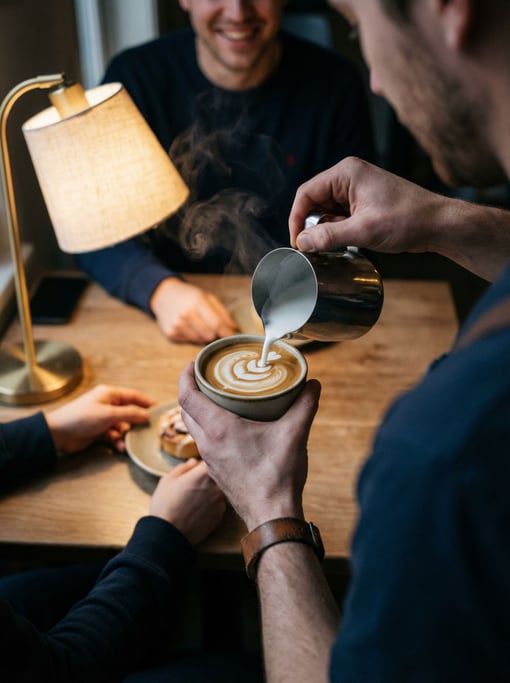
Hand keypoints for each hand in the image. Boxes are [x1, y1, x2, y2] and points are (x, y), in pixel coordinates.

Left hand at [45, 384, 154, 453]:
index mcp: (109, 394)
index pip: (134, 396)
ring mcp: (102, 419)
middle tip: (148, 431)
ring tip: (127, 441)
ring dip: (125, 434)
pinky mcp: (98, 431)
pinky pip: (113, 435)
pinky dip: (117, 441)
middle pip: (129, 412)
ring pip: (122, 426)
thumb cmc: (82, 418)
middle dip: (136, 422)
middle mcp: (107, 405)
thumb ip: (130, 414)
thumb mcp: (109, 414)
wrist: (58, 434)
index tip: (160, 409)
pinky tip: (119, 447)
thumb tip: (147, 415)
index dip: (147, 402)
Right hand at [150, 277, 237, 343]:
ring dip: (204, 336)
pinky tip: (190, 327)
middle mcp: (186, 314)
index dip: (227, 332)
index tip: (233, 336)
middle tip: (215, 328)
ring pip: (201, 340)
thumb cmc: (188, 295)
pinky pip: (190, 342)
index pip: (217, 324)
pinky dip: (193, 337)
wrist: (163, 295)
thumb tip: (234, 328)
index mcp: (197, 302)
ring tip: (200, 325)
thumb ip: (222, 313)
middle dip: (216, 334)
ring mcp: (177, 325)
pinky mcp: (171, 334)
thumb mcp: (207, 297)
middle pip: (210, 335)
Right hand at [150, 458, 226, 544]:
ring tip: (193, 499)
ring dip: (210, 491)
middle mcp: (218, 486)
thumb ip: (184, 468)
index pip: (211, 460)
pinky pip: (217, 505)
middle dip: (207, 477)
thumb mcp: (168, 480)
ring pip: (218, 490)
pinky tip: (197, 510)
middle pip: (216, 475)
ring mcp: (221, 502)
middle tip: (193, 484)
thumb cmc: (164, 504)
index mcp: (205, 473)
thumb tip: (194, 462)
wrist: (167, 535)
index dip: (203, 462)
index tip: (196, 467)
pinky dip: (210, 505)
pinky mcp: (220, 516)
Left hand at [178, 362, 320, 531]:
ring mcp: (210, 459)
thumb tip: (312, 384)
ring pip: (193, 427)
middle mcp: (208, 443)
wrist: (271, 516)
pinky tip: (228, 427)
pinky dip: (207, 428)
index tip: (193, 363)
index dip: (186, 376)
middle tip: (206, 376)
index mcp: (219, 429)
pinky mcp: (217, 470)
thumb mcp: (294, 434)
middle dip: (191, 389)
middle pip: (186, 410)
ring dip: (198, 410)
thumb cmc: (277, 476)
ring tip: (217, 398)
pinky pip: (203, 442)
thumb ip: (304, 405)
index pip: (187, 396)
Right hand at [289, 156, 509, 281]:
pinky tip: (346, 242)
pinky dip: (337, 231)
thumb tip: (302, 242)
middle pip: (314, 202)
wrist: (438, 225)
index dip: (296, 218)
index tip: (297, 242)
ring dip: (326, 230)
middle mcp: (349, 177)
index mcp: (346, 173)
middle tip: (317, 248)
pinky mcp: (363, 203)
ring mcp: (356, 190)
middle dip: (312, 225)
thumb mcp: (364, 230)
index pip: (306, 193)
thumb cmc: (408, 219)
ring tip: (337, 245)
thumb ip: (329, 236)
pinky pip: (339, 217)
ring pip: (326, 212)